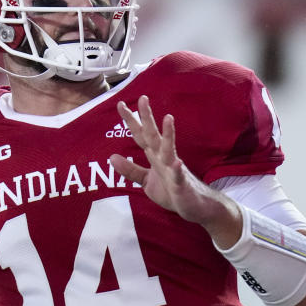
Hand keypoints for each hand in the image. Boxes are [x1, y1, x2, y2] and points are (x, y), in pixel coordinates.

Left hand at [109, 96, 241, 246]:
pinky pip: (179, 176)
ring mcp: (174, 169)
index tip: (121, 104)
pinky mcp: (182, 184)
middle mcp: (164, 158)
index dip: (131, 121)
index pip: (140, 135)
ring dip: (168, 134)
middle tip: (143, 98)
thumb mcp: (145, 181)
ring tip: (168, 118)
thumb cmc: (171, 190)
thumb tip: (112, 157)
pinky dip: (177, 170)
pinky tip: (177, 163)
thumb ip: (130, 169)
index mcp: (154, 156)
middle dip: (147, 118)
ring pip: (169, 150)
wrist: (194, 207)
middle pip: (153, 135)